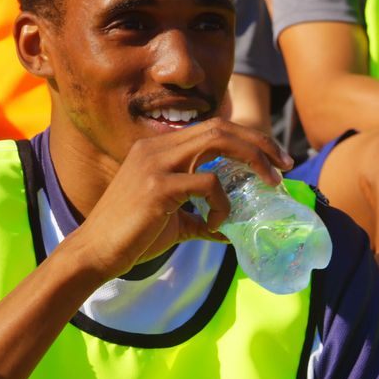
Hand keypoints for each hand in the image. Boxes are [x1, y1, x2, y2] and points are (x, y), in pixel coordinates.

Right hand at [67, 118, 292, 280]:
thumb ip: (199, 218)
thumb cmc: (130, 237)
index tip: (273, 161)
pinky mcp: (157, 186)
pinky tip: (217, 224)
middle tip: (284, 166)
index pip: (212, 128)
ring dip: (252, 161)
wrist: (93, 252)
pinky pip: (208, 183)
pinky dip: (223, 203)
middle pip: (221, 127)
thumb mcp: (171, 222)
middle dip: (259, 143)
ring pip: (218, 141)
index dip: (248, 140)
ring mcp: (155, 163)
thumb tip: (228, 229)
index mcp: (157, 148)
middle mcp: (156, 147)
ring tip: (270, 184)